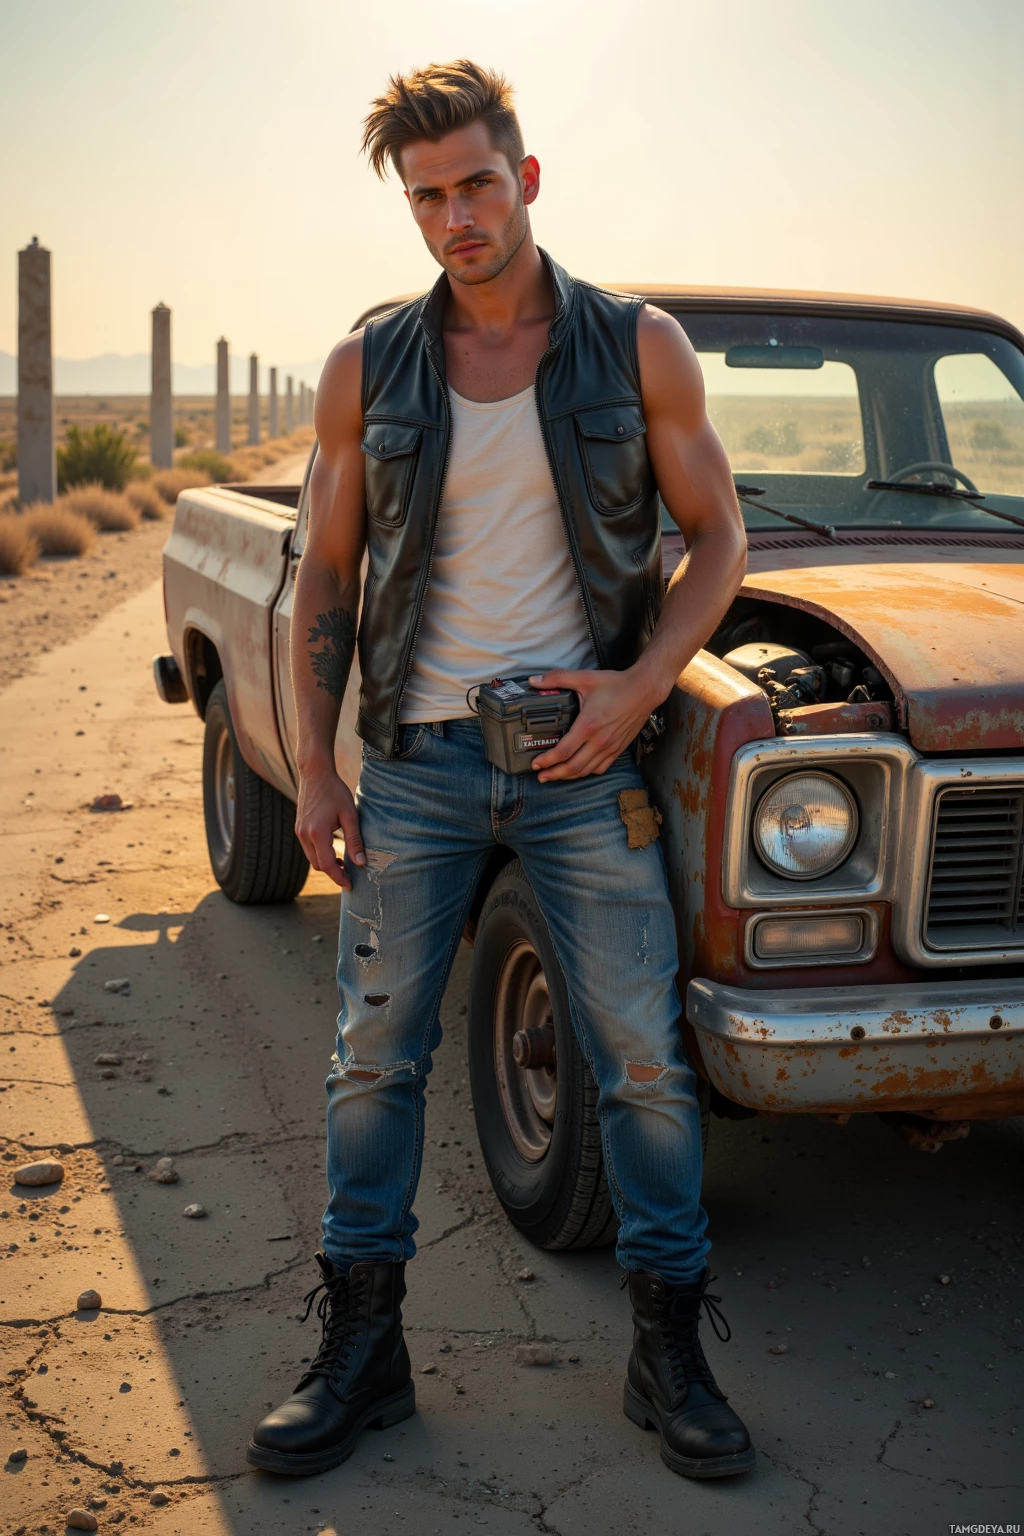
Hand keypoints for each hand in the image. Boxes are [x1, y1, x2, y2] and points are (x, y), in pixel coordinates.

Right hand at [295, 766, 364, 888]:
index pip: (327, 865)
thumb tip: (361, 863)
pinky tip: (332, 850)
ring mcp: (299, 832)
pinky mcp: (299, 828)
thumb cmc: (335, 791)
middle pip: (318, 865)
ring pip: (311, 859)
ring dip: (326, 864)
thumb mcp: (350, 815)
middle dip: (333, 873)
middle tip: (349, 874)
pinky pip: (308, 849)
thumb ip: (355, 840)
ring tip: (343, 862)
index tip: (350, 885)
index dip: (339, 878)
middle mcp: (304, 835)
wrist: (315, 773)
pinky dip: (320, 854)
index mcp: (317, 833)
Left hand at [527, 668, 657, 781]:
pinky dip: (587, 772)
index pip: (563, 751)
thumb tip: (535, 681)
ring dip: (569, 776)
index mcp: (588, 725)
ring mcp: (610, 747)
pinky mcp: (618, 748)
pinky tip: (579, 770)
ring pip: (586, 770)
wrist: (644, 690)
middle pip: (573, 767)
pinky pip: (601, 768)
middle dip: (554, 774)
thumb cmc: (616, 685)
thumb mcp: (584, 678)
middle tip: (541, 776)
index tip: (536, 763)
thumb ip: (557, 678)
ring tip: (556, 775)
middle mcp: (599, 740)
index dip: (547, 761)